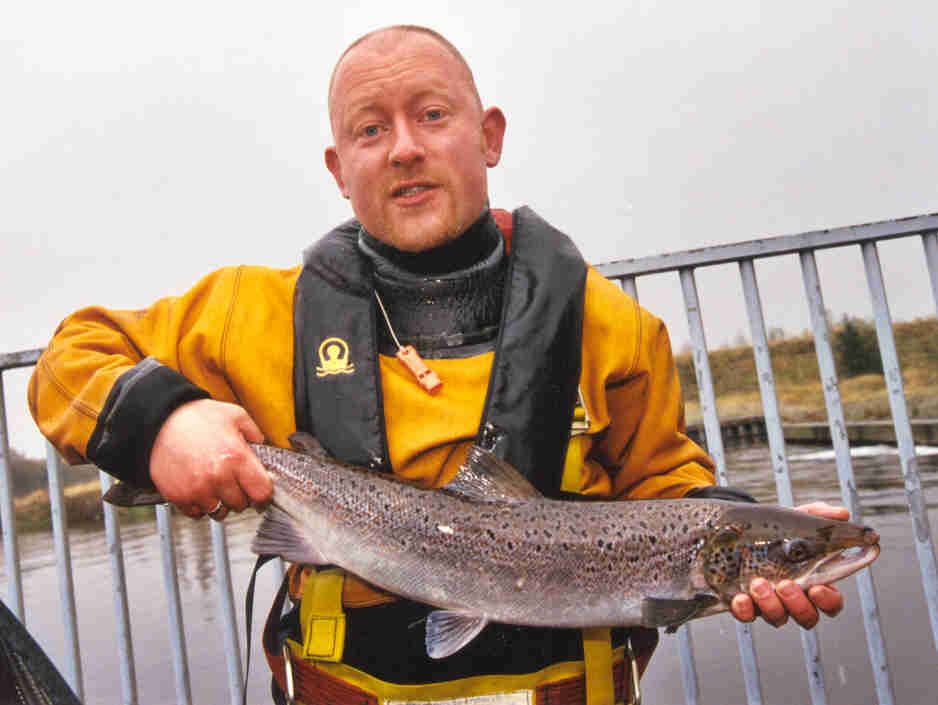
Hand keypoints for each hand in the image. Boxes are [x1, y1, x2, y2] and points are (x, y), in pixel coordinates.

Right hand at [149, 399, 272, 519]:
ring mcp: (197, 490)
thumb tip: (265, 451)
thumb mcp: (236, 415)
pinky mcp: (179, 497)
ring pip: (220, 512)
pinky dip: (200, 505)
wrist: (159, 421)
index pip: (261, 493)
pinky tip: (198, 487)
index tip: (259, 489)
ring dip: (220, 501)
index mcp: (236, 458)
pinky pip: (197, 513)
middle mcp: (218, 477)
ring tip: (214, 483)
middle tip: (232, 480)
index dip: (263, 492)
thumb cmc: (197, 417)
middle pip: (241, 505)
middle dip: (240, 494)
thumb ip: (256, 434)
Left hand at [730, 501, 847, 628]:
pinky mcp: (743, 603)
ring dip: (771, 605)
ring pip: (778, 618)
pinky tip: (740, 598)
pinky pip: (745, 615)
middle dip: (798, 605)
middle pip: (807, 617)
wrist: (739, 528)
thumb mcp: (796, 519)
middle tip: (787, 585)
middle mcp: (792, 598)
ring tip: (759, 583)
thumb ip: (819, 516)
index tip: (818, 588)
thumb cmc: (776, 530)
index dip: (828, 601)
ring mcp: (768, 603)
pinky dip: (744, 610)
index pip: (831, 603)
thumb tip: (842, 513)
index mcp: (813, 581)